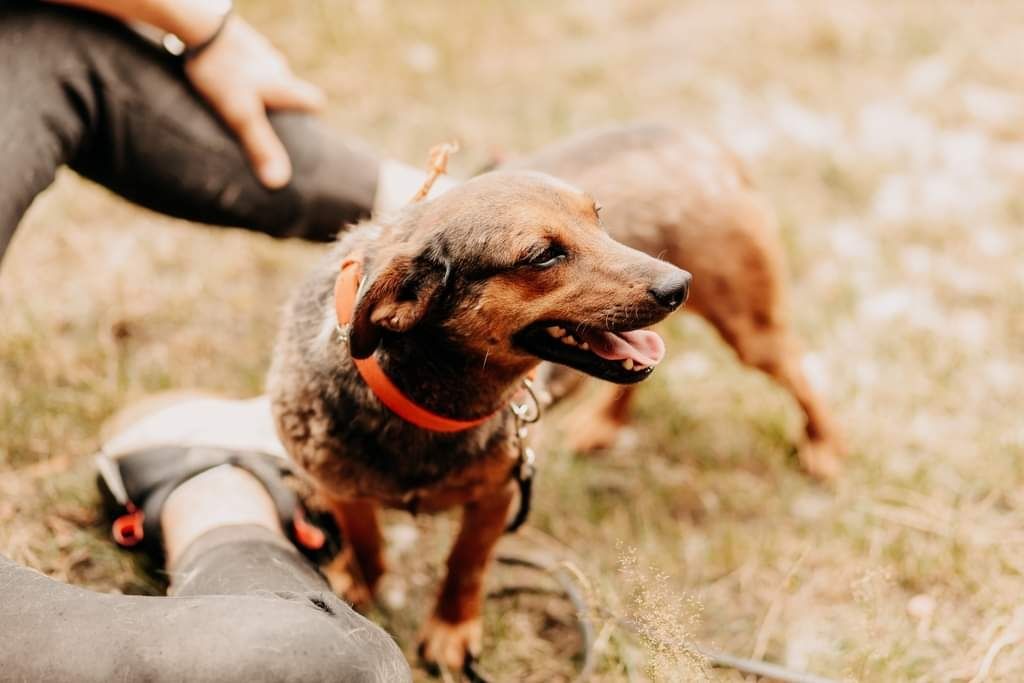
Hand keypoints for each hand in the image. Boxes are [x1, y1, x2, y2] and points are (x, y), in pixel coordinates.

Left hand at [184, 16, 325, 188]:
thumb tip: (279, 183)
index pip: (314, 100)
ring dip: (259, 84)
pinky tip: (220, 74)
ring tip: (239, 98)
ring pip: (266, 71)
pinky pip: (244, 57)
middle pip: (290, 87)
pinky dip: (239, 67)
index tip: (307, 126)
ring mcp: (257, 48)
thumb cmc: (221, 70)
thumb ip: (260, 147)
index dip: (313, 114)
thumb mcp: (241, 115)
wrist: (196, 23)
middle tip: (267, 119)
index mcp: (284, 84)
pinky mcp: (235, 38)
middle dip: (282, 102)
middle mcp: (277, 65)